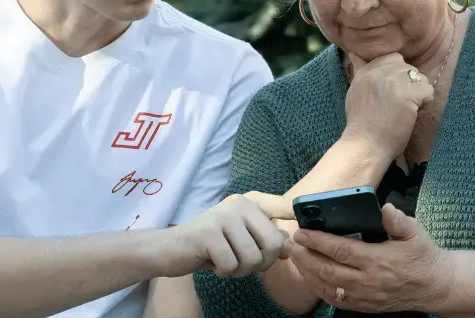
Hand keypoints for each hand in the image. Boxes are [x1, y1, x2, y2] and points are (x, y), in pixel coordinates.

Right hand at [162, 191, 293, 278]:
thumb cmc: (210, 245)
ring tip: (225, 261)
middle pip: (274, 244)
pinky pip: (232, 265)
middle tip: (243, 263)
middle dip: (262, 263)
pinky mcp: (209, 233)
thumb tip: (291, 247)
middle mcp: (240, 205)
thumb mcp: (241, 238)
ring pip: (254, 259)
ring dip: (240, 270)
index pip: (285, 209)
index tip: (305, 229)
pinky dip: (224, 272)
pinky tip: (212, 263)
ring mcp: (224, 217)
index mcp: (251, 203)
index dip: (299, 218)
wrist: (170, 248)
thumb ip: (265, 238)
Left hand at [287, 203, 453, 313]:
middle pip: (327, 270)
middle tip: (290, 242)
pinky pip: (334, 299)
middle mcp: (368, 281)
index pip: (341, 250)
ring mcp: (364, 296)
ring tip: (294, 256)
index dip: (318, 241)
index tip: (302, 232)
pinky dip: (318, 287)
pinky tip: (309, 275)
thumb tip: (385, 208)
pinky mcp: (363, 306)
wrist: (434, 286)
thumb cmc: (422, 255)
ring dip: (307, 271)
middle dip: (305, 256)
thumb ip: (398, 220)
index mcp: (378, 260)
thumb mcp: (415, 232)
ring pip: (327, 286)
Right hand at [342, 52, 434, 157]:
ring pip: (419, 77)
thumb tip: (353, 53)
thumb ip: (359, 71)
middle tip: (400, 103)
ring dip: (418, 92)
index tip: (392, 92)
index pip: (392, 58)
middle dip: (408, 84)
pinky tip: (414, 113)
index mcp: (366, 71)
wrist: (365, 145)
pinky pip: (427, 89)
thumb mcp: (354, 91)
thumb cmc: (361, 124)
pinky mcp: (407, 94)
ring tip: (407, 109)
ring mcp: (393, 82)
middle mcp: (379, 72)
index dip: (397, 75)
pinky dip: (425, 102)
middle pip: (407, 67)